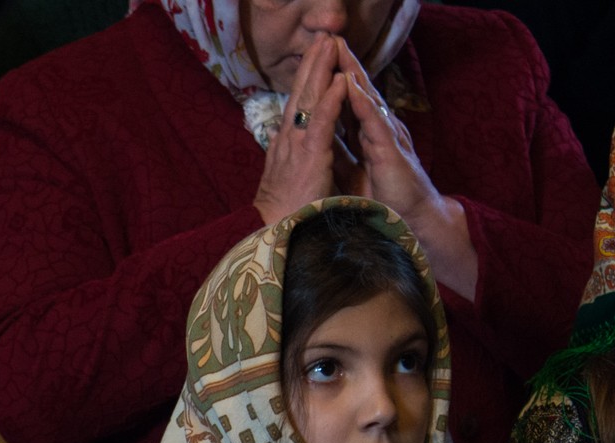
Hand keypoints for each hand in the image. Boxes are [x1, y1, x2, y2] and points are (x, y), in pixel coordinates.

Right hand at [252, 33, 348, 225]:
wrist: (274, 234)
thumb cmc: (283, 212)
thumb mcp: (281, 177)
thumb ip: (282, 154)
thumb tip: (276, 136)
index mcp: (285, 144)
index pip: (297, 104)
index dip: (305, 79)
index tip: (313, 57)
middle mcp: (288, 139)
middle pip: (301, 93)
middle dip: (312, 64)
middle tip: (323, 37)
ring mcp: (298, 146)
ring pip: (311, 100)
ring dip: (321, 70)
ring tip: (330, 44)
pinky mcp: (311, 156)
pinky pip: (323, 123)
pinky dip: (332, 100)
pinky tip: (339, 80)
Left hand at [334, 43, 478, 298]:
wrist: (412, 218)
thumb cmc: (387, 195)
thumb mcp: (356, 170)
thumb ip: (344, 152)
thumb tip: (325, 142)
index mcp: (367, 133)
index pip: (348, 100)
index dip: (334, 79)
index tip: (319, 58)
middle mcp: (378, 129)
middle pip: (358, 90)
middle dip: (343, 65)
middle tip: (328, 39)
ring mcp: (385, 137)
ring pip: (366, 99)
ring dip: (354, 73)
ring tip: (340, 50)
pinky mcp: (389, 151)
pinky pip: (374, 122)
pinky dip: (363, 103)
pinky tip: (352, 86)